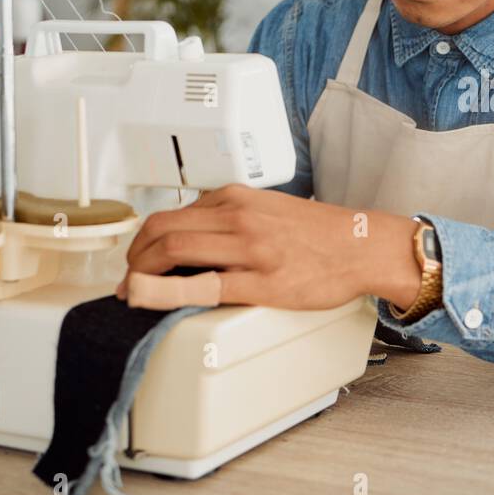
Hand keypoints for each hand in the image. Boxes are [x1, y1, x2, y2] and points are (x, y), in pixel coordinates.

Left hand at [116, 184, 421, 310]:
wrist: (363, 247)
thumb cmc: (321, 234)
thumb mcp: (270, 209)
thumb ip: (232, 216)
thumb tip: (195, 232)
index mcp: (239, 198)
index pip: (174, 212)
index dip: (144, 237)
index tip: (138, 254)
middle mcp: (239, 217)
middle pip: (163, 229)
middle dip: (135, 255)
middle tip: (130, 274)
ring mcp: (249, 250)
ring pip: (173, 249)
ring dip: (140, 271)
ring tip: (134, 289)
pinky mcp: (261, 282)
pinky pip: (201, 285)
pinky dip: (162, 290)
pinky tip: (144, 295)